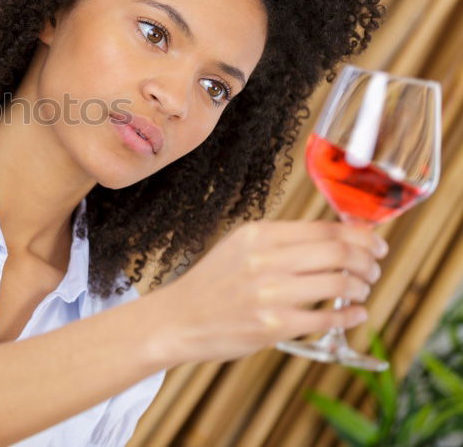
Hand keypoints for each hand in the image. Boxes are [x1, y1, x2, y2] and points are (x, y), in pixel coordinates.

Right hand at [146, 219, 386, 366]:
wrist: (178, 319)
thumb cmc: (212, 284)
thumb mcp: (240, 247)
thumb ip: (281, 241)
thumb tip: (335, 238)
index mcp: (258, 234)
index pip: (325, 228)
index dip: (361, 236)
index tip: (376, 243)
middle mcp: (265, 259)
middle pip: (339, 251)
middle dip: (368, 260)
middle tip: (373, 268)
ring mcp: (270, 293)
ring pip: (339, 282)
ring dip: (361, 287)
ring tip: (361, 291)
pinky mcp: (273, 325)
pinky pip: (328, 318)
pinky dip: (351, 316)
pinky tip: (355, 314)